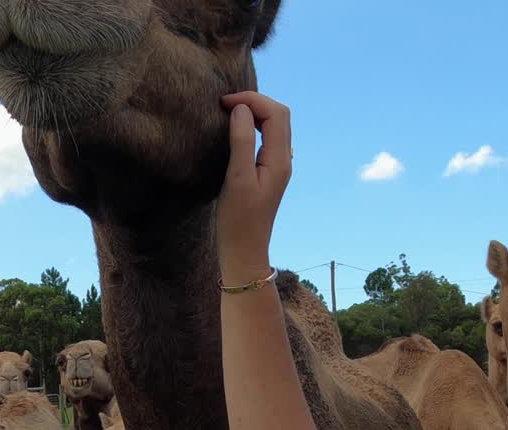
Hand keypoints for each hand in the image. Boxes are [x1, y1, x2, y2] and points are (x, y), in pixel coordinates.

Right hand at [217, 91, 292, 284]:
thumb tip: (241, 109)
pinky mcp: (267, 173)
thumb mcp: (236, 178)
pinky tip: (236, 130)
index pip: (276, 113)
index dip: (252, 100)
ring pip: (274, 126)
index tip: (223, 102)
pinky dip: (253, 126)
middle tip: (225, 103)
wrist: (244, 252)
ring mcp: (277, 167)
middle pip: (279, 115)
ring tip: (228, 112)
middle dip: (255, 102)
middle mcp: (283, 160)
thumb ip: (242, 141)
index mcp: (279, 160)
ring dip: (254, 112)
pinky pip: (266, 139)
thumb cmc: (238, 220)